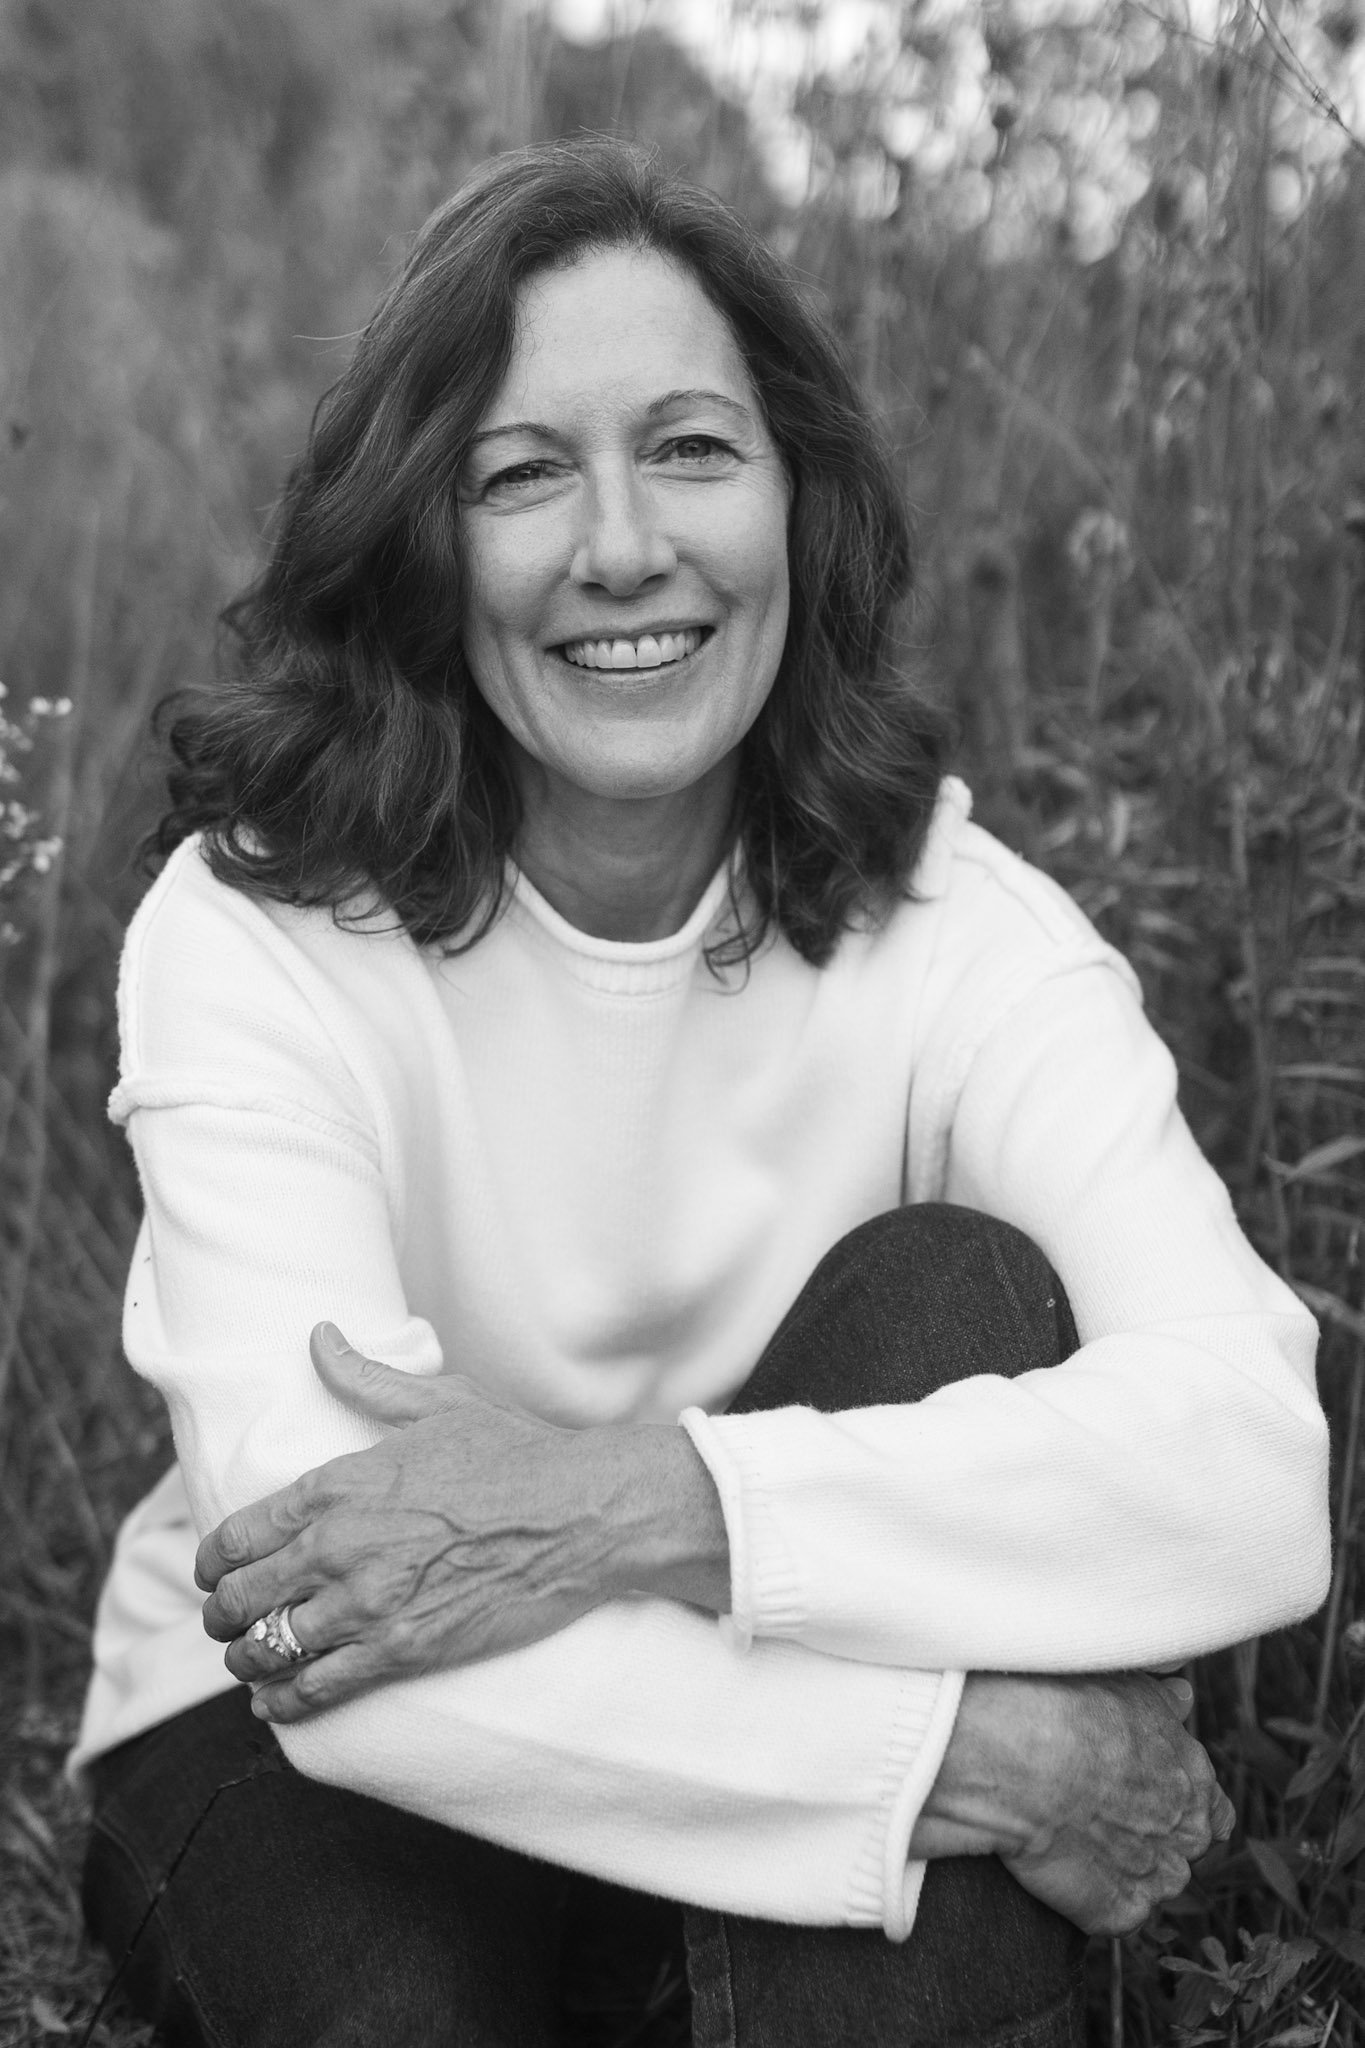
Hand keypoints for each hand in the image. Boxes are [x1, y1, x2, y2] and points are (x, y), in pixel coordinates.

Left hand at [196, 1325, 727, 1722]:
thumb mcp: (439, 1401)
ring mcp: (369, 1605)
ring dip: (246, 1658)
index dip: (213, 1559)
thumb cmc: (515, 1452)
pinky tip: (276, 1701)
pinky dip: (284, 1701)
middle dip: (221, 1611)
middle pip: (240, 1597)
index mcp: (339, 1484)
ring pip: (269, 1648)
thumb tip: (320, 1337)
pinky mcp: (402, 1651)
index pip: (238, 1534)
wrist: (580, 1513)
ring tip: (248, 1659)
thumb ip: (366, 1377)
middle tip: (223, 1617)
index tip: (213, 1568)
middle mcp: (340, 1547)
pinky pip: (317, 1688)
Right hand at [910, 1672, 1233, 1935]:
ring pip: (1156, 1883)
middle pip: (1187, 1846)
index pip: (1213, 1808)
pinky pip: (1118, 1914)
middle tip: (1104, 1813)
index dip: (1185, 1804)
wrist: (1028, 1758)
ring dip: (1130, 1869)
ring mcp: (1157, 1877)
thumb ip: (1162, 1699)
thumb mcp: (1126, 1685)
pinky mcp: (1121, 1912)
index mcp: (1195, 1776)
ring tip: (1080, 1841)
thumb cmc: (1070, 1708)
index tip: (1152, 1796)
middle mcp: (1187, 1831)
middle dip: (1156, 1836)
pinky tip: (1069, 1869)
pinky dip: (1099, 1900)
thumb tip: (1184, 1696)